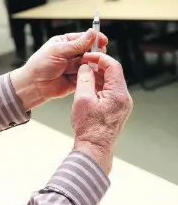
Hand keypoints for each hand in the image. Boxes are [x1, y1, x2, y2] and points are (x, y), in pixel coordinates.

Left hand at [10, 30, 107, 108]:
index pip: (83, 37)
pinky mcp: (77, 78)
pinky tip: (91, 75)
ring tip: (88, 66)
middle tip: (96, 54)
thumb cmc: (40, 65)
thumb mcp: (58, 51)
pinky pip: (88, 75)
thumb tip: (92, 33)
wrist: (34, 86)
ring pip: (90, 63)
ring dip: (91, 64)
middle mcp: (70, 54)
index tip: (103, 40)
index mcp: (64, 43)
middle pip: (89, 50)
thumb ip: (76, 44)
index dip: (94, 38)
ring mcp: (74, 66)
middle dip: (94, 52)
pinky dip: (90, 75)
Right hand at [72, 53, 132, 174]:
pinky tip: (86, 87)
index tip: (87, 56)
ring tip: (82, 75)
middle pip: (112, 73)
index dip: (99, 58)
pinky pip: (108, 91)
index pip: (113, 66)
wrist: (93, 148)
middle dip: (97, 66)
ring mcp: (122, 104)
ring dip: (96, 76)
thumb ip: (84, 78)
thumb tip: (86, 66)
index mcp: (118, 93)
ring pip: (110, 82)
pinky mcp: (117, 109)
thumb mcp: (82, 98)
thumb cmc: (88, 127)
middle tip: (83, 64)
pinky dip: (98, 86)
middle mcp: (124, 98)